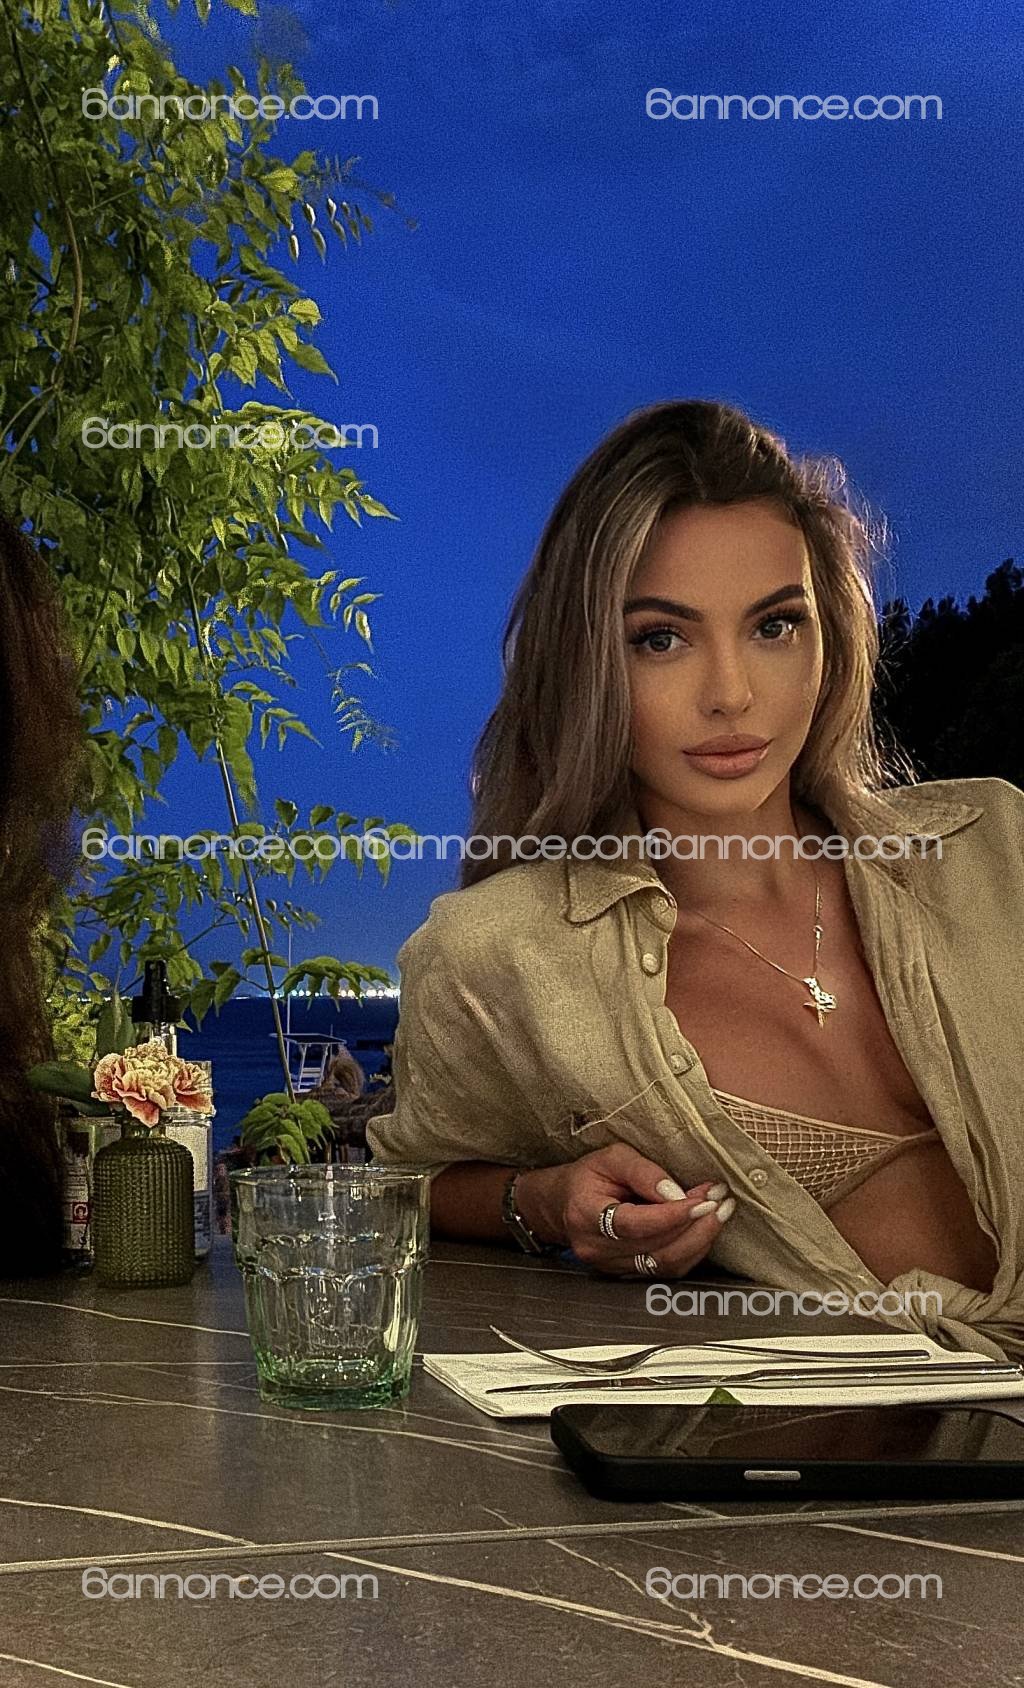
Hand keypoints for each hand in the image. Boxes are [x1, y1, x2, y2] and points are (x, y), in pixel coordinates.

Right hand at [515, 1143, 734, 1277]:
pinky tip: (704, 1229)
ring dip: (699, 1240)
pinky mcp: (625, 1274)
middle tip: (721, 1202)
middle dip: (695, 1225)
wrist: (563, 1204)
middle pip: (654, 1248)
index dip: (672, 1216)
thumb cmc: (588, 1177)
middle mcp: (596, 1249)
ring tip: (720, 1213)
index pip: (633, 1224)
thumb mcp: (611, 1157)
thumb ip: (643, 1172)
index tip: (704, 1200)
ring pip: (664, 1264)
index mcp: (586, 1215)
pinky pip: (665, 1269)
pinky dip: (690, 1251)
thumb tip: (677, 1194)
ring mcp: (610, 1267)